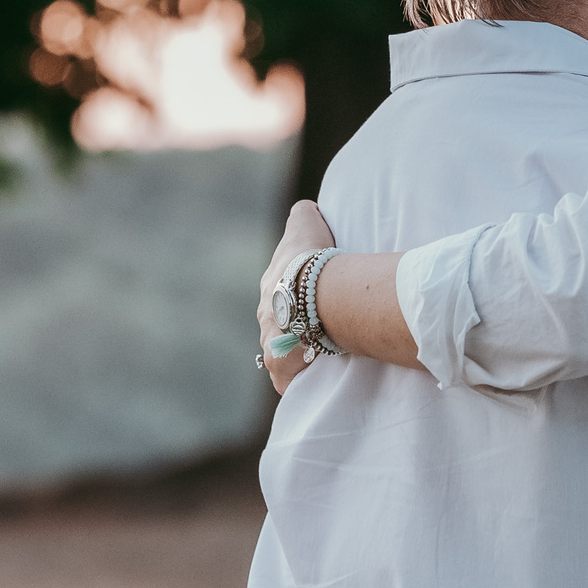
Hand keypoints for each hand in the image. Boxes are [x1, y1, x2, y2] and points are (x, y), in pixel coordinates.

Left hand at [256, 200, 335, 395]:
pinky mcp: (280, 365)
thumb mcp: (305, 224)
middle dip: (295, 328)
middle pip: (279, 325)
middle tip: (320, 329)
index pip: (279, 294)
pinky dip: (299, 377)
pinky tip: (313, 377)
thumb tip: (307, 210)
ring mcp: (270, 343)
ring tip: (321, 354)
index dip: (296, 297)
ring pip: (282, 351)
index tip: (314, 301)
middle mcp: (265, 317)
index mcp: (270, 288)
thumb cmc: (309, 256)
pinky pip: (289, 376)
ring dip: (297, 352)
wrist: (310, 289)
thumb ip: (304, 215)